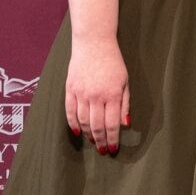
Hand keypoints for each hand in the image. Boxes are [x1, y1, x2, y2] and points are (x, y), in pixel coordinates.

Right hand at [64, 38, 128, 154]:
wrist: (94, 44)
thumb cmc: (113, 62)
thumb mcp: (125, 81)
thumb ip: (125, 103)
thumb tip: (126, 124)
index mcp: (112, 94)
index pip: (112, 123)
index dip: (112, 138)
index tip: (113, 149)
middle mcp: (96, 96)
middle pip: (96, 125)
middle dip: (101, 140)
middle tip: (103, 150)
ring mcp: (81, 92)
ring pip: (83, 121)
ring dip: (88, 134)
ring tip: (93, 142)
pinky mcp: (70, 89)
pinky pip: (70, 111)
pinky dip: (73, 124)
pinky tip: (77, 132)